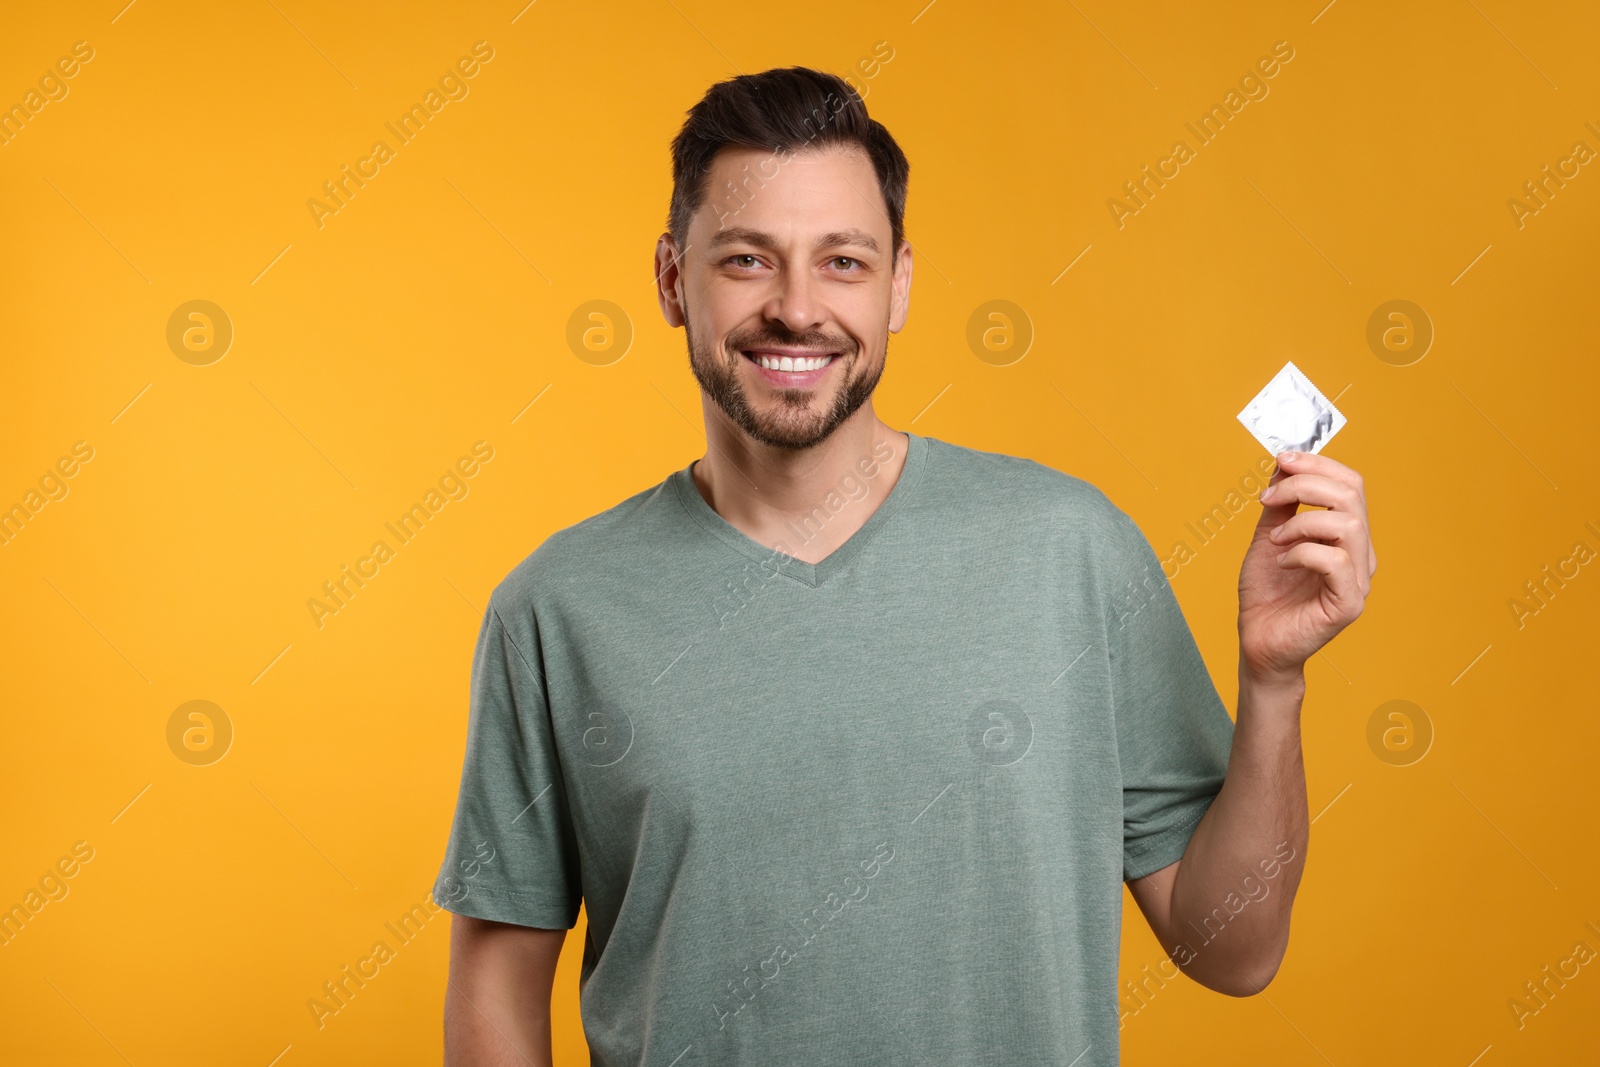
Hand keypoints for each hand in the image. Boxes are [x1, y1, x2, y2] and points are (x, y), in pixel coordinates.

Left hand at [1238, 451, 1375, 682]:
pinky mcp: (1348, 604)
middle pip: (1352, 495)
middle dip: (1304, 484)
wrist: (1257, 640)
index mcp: (1347, 536)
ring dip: (1301, 522)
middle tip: (1268, 497)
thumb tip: (1284, 463)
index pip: (1350, 484)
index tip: (1281, 460)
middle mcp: (1361, 554)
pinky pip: (1335, 561)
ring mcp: (1358, 580)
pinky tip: (1282, 563)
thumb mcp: (1269, 536)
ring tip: (1275, 539)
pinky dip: (1302, 552)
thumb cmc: (1267, 593)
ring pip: (1348, 524)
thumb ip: (1280, 503)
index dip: (1317, 463)